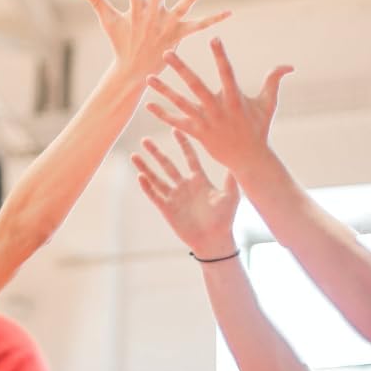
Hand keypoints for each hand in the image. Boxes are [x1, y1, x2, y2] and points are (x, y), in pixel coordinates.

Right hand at [77, 0, 230, 82]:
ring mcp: (167, 26)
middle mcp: (153, 16)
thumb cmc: (120, 43)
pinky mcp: (179, 35)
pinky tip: (229, 12)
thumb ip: (96, 1)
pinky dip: (214, 20)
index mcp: (136, 11)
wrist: (133, 71)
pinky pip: (199, 26)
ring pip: (181, 8)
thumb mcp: (108, 21)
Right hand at [133, 130, 239, 257]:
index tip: (175, 129)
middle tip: (145, 139)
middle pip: (167, 164)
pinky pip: (155, 195)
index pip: (189, 157)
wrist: (215, 241)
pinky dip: (147, 186)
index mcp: (199, 180)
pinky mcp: (167, 209)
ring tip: (134, 155)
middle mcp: (184, 185)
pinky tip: (140, 176)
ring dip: (145, 167)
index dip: (183, 143)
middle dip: (156, 152)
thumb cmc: (224, 219)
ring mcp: (174, 197)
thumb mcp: (230, 196)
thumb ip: (230, 179)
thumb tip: (236, 158)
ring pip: (156, 178)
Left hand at [146, 37, 292, 175]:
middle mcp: (218, 109)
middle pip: (196, 85)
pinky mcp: (197, 133)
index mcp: (234, 99)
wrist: (249, 159)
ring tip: (148, 77)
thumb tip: (289, 65)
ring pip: (181, 103)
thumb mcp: (268, 104)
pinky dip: (163, 114)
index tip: (213, 38)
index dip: (220, 56)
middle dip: (180, 69)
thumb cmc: (259, 128)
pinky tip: (148, 105)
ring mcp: (206, 122)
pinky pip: (177, 122)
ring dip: (164, 90)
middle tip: (167, 52)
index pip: (227, 72)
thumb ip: (274, 81)